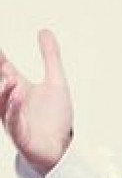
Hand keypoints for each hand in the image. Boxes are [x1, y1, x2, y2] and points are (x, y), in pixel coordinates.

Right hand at [0, 29, 73, 174]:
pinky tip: (17, 95)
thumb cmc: (53, 117)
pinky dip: (13, 108)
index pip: (2, 66)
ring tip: (9, 77)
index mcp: (17, 87)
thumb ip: (50, 57)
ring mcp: (13, 117)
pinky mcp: (20, 133)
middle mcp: (10, 100)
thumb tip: (43, 30)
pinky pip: (13, 120)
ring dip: (4, 90)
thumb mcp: (56, 81)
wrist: (60, 147)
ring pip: (2, 102)